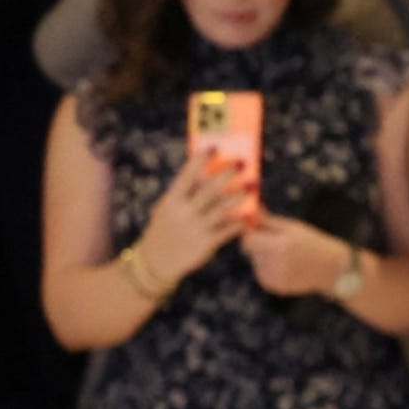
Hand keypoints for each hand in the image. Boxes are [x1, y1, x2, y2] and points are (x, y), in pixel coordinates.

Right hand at [136, 150, 251, 286]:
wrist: (155, 262)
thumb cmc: (165, 229)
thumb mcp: (167, 209)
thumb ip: (184, 194)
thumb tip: (204, 174)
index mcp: (171, 201)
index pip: (186, 176)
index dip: (200, 161)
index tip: (214, 147)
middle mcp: (183, 213)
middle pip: (209, 189)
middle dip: (226, 175)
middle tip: (242, 162)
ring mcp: (195, 228)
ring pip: (223, 209)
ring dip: (239, 196)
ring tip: (252, 185)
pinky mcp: (206, 244)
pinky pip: (228, 230)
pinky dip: (240, 222)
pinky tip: (251, 215)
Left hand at [240, 214, 355, 298]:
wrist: (332, 269)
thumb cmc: (313, 243)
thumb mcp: (293, 227)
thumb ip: (268, 221)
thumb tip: (248, 213)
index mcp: (281, 246)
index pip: (248, 240)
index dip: (251, 234)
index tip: (259, 231)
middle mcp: (276, 264)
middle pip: (250, 251)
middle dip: (259, 245)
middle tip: (277, 243)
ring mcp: (274, 278)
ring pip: (256, 262)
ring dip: (264, 257)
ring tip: (286, 256)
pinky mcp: (274, 287)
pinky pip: (261, 273)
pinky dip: (269, 268)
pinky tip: (286, 266)